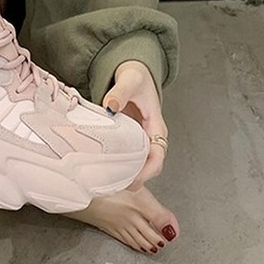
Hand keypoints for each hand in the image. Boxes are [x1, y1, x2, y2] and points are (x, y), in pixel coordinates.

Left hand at [103, 60, 167, 190]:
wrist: (132, 75)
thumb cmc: (136, 78)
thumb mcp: (130, 79)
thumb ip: (120, 92)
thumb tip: (111, 106)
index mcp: (156, 126)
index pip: (158, 156)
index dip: (148, 171)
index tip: (134, 180)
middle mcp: (151, 138)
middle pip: (150, 168)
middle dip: (136, 180)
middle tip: (115, 187)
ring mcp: (141, 142)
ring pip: (139, 167)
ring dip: (127, 177)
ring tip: (108, 185)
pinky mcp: (130, 143)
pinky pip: (128, 161)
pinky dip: (119, 169)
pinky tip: (105, 174)